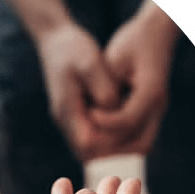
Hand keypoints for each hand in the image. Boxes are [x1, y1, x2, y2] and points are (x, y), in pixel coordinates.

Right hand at [36, 23, 122, 160]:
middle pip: (88, 153)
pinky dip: (108, 134)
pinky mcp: (74, 115)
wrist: (55, 40)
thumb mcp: (91, 63)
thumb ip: (104, 89)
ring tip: (135, 128)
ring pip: (89, 148)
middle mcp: (64, 121)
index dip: (111, 143)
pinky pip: (91, 136)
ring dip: (112, 143)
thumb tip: (117, 112)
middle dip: (114, 149)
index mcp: (67, 110)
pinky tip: (125, 120)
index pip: (88, 145)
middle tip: (139, 134)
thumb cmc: (73, 48)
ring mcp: (67, 120)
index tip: (131, 128)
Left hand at [89, 0, 179, 156]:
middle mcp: (158, 106)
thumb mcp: (115, 58)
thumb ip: (106, 87)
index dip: (105, 123)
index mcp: (151, 91)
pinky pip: (136, 138)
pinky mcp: (150, 114)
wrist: (156, 31)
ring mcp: (156, 112)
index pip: (127, 121)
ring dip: (115, 150)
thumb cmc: (133, 41)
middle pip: (139, 145)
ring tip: (90, 144)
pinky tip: (98, 137)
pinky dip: (118, 143)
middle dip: (112, 149)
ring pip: (140, 146)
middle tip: (87, 142)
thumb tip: (94, 114)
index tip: (88, 114)